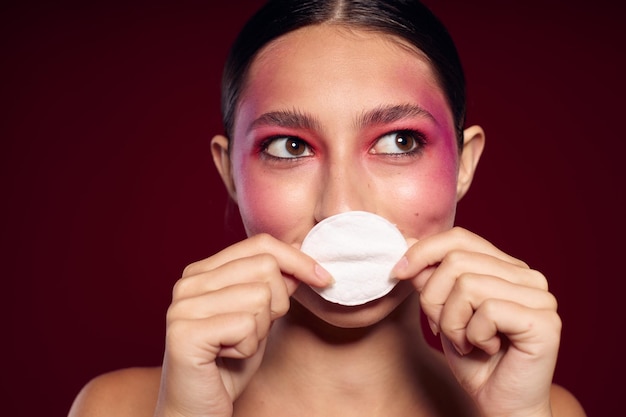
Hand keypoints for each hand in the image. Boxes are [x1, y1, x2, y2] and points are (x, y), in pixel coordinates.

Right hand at [154, 233, 331, 416]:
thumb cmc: (228, 366)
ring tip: (236, 346)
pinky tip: (228, 358)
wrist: (197, 411)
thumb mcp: (259, 319)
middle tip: (255, 332)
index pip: (260, 244)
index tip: (324, 279)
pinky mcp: (185, 333)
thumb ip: (273, 287)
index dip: (298, 260)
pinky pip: (246, 325)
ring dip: (260, 330)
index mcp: (203, 272)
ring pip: (260, 296)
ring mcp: (183, 306)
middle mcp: (188, 283)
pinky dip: (248, 348)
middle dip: (277, 303)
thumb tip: (301, 259)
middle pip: (265, 267)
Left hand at [394, 227, 559, 416]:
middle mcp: (527, 276)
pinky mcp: (544, 321)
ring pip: (467, 285)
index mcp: (505, 268)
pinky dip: (473, 335)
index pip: (459, 238)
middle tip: (441, 328)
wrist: (499, 404)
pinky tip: (487, 349)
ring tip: (466, 342)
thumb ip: (431, 278)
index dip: (423, 251)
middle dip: (434, 299)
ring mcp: (540, 297)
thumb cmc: (472, 358)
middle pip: (457, 261)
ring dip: (452, 322)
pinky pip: (487, 311)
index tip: (398, 273)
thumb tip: (409, 243)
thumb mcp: (442, 311)